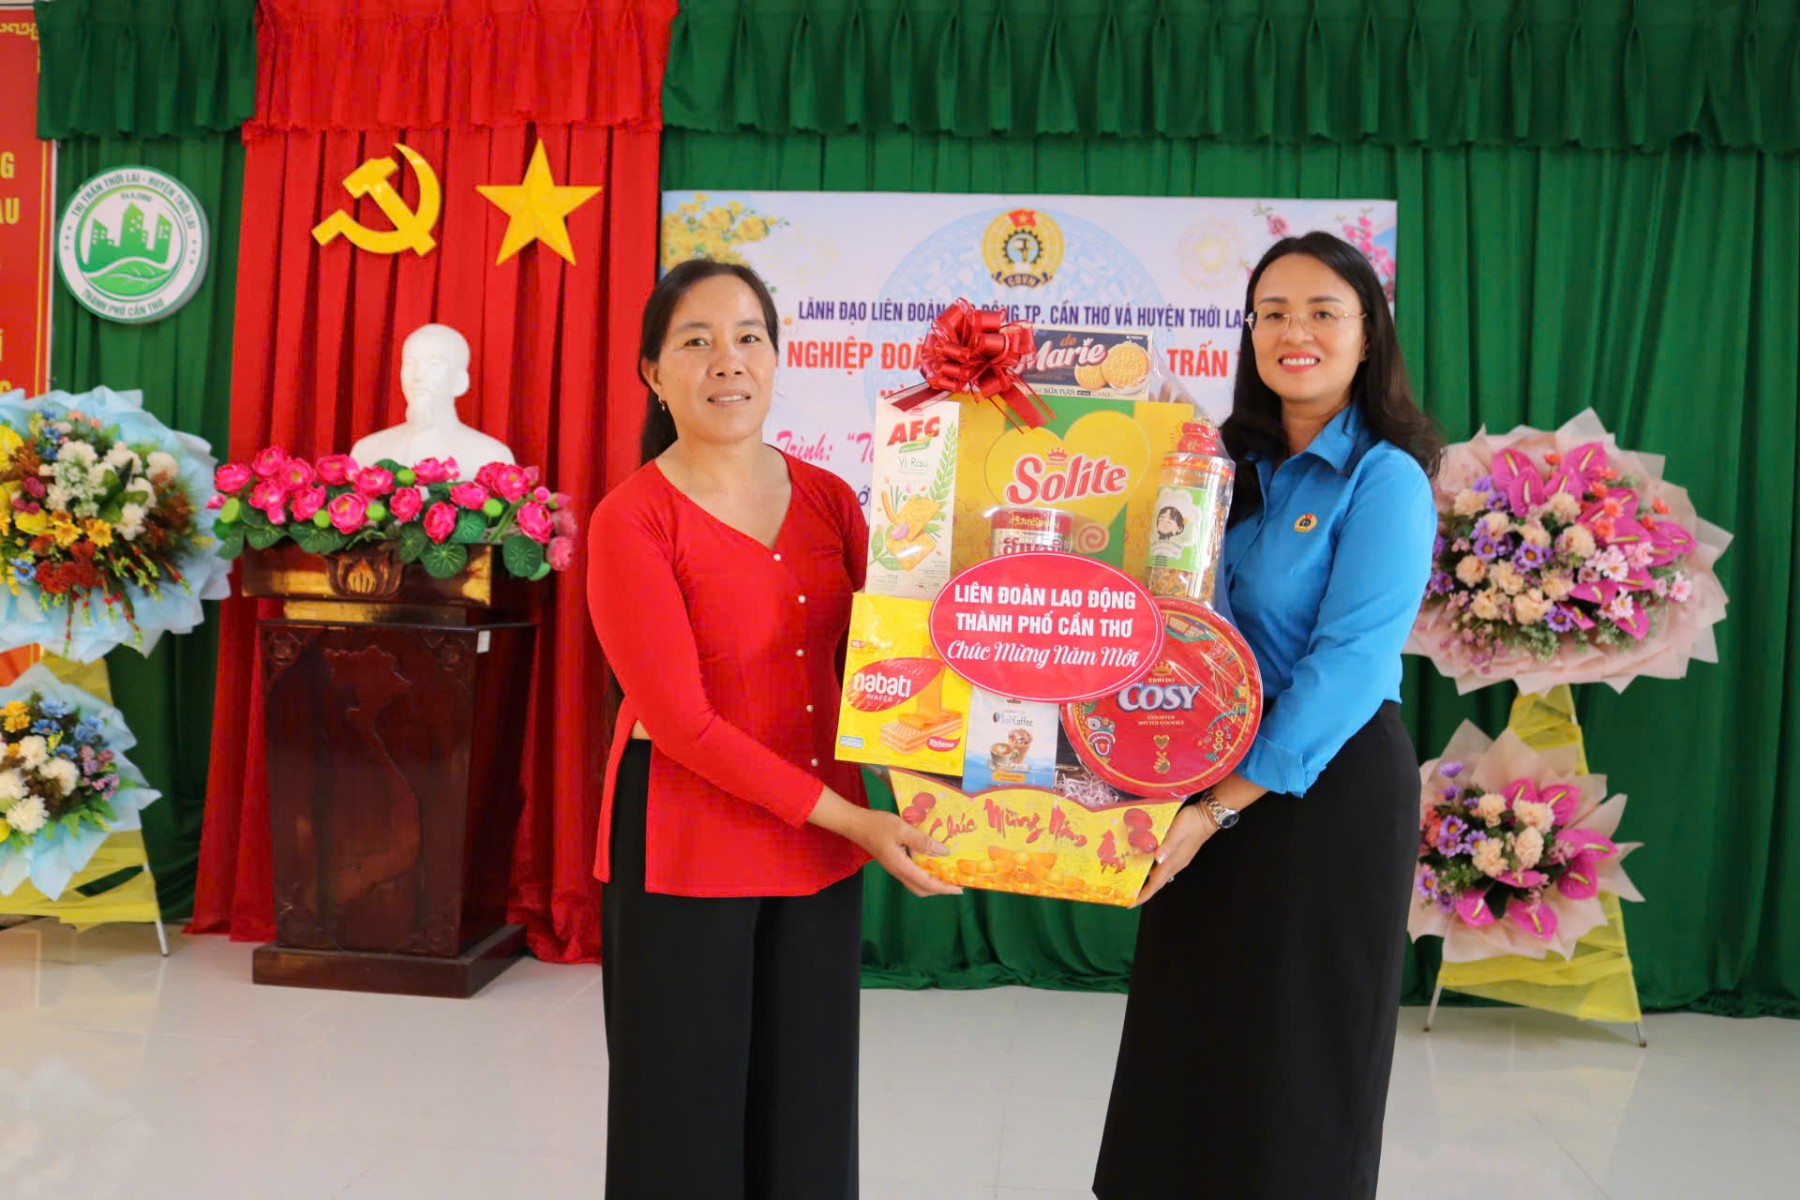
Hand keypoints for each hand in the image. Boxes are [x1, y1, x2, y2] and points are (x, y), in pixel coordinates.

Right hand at [849, 809, 963, 897]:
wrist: (856, 824)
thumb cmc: (878, 825)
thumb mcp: (902, 829)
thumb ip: (922, 841)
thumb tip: (944, 852)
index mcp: (900, 866)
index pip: (926, 883)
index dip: (944, 887)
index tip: (960, 889)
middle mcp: (898, 871)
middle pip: (921, 889)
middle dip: (939, 889)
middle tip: (955, 882)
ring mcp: (895, 868)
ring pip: (916, 883)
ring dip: (932, 882)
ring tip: (947, 874)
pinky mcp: (893, 862)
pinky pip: (912, 874)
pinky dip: (924, 874)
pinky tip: (931, 862)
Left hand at [1131, 805, 1214, 907]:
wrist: (1207, 817)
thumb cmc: (1191, 823)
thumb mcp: (1177, 832)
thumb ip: (1168, 846)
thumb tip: (1158, 860)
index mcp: (1173, 861)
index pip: (1156, 883)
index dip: (1144, 894)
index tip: (1131, 903)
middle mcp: (1175, 864)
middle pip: (1156, 882)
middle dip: (1142, 890)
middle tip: (1127, 894)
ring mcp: (1178, 859)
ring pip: (1159, 874)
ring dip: (1147, 880)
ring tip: (1132, 879)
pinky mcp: (1179, 853)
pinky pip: (1163, 866)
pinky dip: (1152, 869)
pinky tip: (1145, 862)